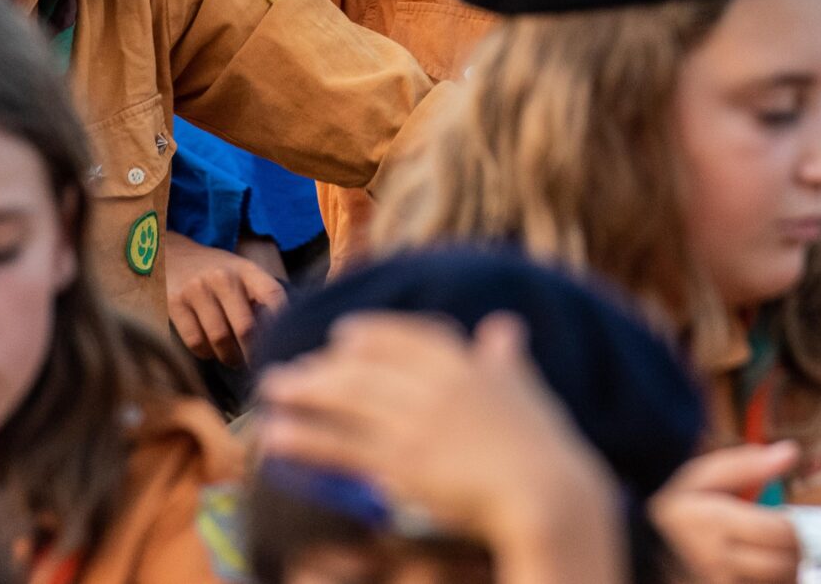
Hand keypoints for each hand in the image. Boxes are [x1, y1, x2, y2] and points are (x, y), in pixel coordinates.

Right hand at [164, 238, 288, 365]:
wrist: (171, 255)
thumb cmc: (214, 271)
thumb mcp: (239, 271)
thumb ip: (256, 295)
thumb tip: (277, 333)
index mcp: (245, 270)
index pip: (273, 296)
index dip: (282, 323)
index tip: (282, 344)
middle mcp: (223, 277)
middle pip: (246, 327)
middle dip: (253, 353)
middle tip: (256, 364)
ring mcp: (197, 289)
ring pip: (220, 338)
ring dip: (229, 357)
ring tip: (233, 360)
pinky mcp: (175, 303)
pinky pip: (195, 340)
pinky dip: (205, 353)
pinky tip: (210, 351)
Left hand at [257, 313, 620, 551]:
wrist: (548, 494)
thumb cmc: (544, 446)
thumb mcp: (527, 388)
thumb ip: (507, 358)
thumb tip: (505, 326)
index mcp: (465, 362)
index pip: (406, 336)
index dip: (370, 335)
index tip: (344, 336)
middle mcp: (434, 384)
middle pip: (365, 366)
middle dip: (322, 367)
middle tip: (290, 371)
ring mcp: (416, 421)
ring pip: (346, 400)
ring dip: (303, 394)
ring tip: (271, 393)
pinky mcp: (403, 461)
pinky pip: (343, 446)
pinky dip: (306, 439)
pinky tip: (277, 436)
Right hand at [651, 445, 805, 583]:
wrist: (640, 552)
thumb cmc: (674, 512)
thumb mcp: (701, 478)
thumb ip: (745, 465)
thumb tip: (790, 451)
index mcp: (714, 524)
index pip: (781, 532)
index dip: (796, 526)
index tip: (789, 520)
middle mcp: (718, 563)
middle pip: (786, 564)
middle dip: (796, 550)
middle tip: (787, 539)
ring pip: (780, 583)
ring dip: (787, 570)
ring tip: (772, 554)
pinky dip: (773, 582)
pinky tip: (761, 570)